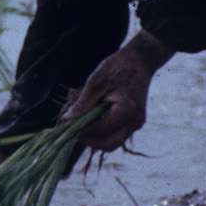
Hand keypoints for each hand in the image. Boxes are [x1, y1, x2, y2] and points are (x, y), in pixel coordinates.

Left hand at [61, 31, 173, 153]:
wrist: (140, 61)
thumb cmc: (117, 67)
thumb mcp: (95, 83)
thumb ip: (82, 105)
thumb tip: (66, 121)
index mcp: (127, 110)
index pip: (100, 130)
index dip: (81, 131)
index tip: (66, 126)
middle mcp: (135, 122)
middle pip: (109, 144)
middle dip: (89, 140)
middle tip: (73, 130)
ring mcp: (137, 124)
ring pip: (112, 142)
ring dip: (96, 138)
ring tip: (81, 125)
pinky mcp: (135, 122)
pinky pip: (116, 134)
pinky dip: (103, 132)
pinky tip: (91, 121)